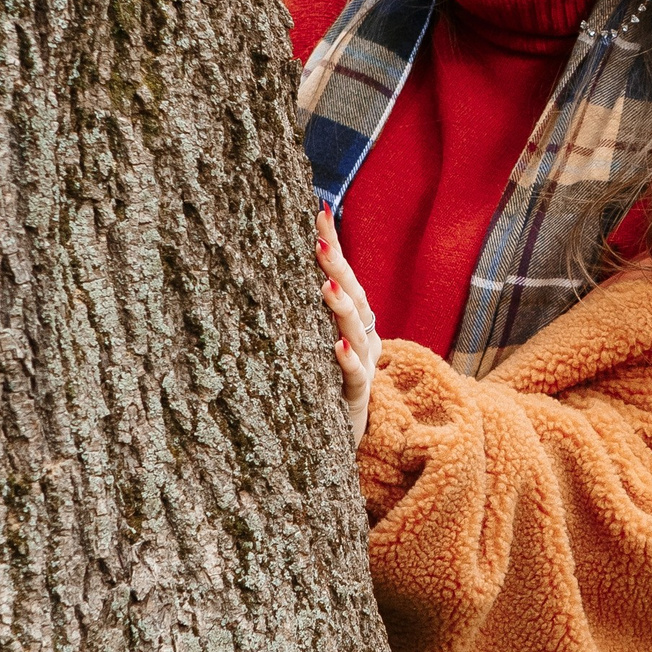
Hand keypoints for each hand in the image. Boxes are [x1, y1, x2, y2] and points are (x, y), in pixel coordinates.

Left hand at [316, 207, 380, 444]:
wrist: (340, 437)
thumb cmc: (325, 383)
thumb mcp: (317, 340)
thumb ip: (312, 308)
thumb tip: (287, 264)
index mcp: (356, 321)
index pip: (347, 276)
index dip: (336, 246)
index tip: (319, 213)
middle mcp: (364, 338)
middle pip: (357, 297)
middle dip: (339, 268)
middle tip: (319, 243)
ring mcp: (364, 366)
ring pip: (357, 333)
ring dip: (342, 308)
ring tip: (326, 286)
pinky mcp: (356, 397)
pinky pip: (355, 377)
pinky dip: (348, 361)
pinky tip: (336, 346)